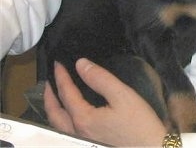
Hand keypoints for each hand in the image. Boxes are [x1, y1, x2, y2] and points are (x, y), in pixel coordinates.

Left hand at [44, 58, 166, 146]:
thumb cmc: (139, 122)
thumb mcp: (122, 95)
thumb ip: (100, 79)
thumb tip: (81, 64)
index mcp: (84, 119)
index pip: (66, 94)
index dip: (61, 77)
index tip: (58, 63)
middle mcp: (78, 133)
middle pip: (54, 113)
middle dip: (50, 95)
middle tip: (49, 80)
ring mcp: (84, 141)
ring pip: (58, 125)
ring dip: (53, 108)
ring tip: (55, 95)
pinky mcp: (91, 143)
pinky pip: (67, 130)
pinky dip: (62, 118)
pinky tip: (70, 112)